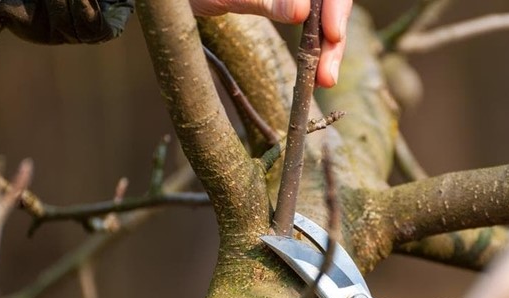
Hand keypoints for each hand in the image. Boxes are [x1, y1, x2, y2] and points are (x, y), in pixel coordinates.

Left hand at [189, 0, 351, 86]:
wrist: (172, 2)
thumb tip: (300, 13)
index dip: (336, 8)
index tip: (332, 35)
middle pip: (329, 2)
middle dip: (331, 38)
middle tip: (327, 75)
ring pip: (321, 17)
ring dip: (325, 49)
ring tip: (324, 79)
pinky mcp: (284, 4)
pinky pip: (309, 24)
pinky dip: (313, 48)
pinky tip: (314, 69)